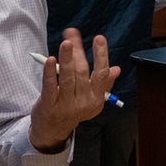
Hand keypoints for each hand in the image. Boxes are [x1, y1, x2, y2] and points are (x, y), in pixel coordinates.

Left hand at [27, 28, 120, 152]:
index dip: (101, 55)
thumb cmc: (72, 109)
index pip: (102, 74)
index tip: (99, 38)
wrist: (53, 131)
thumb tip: (116, 69)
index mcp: (96, 99)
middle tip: (72, 34)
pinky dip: (50, 73)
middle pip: (83, 72)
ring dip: (66, 58)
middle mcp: (84, 102)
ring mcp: (66, 105)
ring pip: (68, 78)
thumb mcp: (91, 99)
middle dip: (78, 52)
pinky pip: (50, 86)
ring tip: (66, 43)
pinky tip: (50, 60)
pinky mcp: (49, 106)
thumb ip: (103, 84)